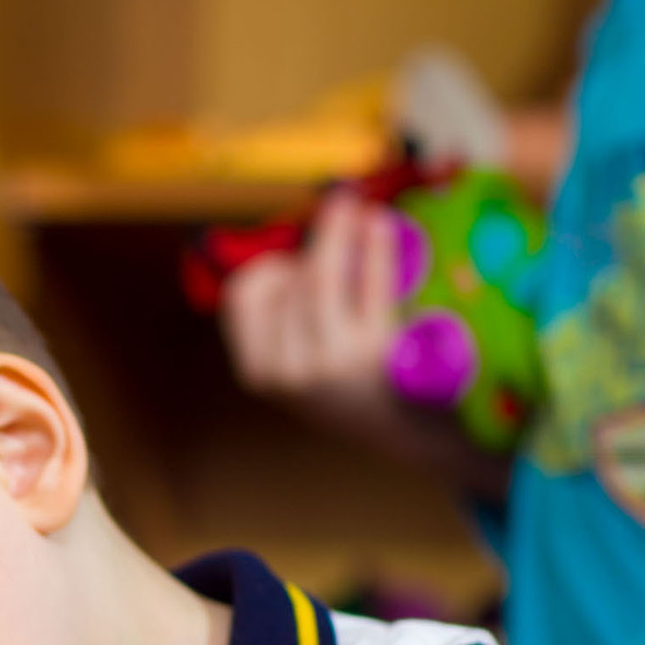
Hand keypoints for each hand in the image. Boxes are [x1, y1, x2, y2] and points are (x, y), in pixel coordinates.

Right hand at [220, 193, 403, 431]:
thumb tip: (293, 243)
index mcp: (259, 371)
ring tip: (359, 212)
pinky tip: (379, 224)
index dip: (266, 266)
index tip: (294, 257)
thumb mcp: (297, 368)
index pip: (241, 296)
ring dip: (339, 233)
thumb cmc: (351, 389)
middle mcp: (287, 369)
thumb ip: (283, 320)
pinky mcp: (375, 351)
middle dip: (313, 244)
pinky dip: (374, 244)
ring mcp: (330, 361)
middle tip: (338, 215)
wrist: (402, 432)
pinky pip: (369, 281)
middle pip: (286, 280)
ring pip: (320, 275)